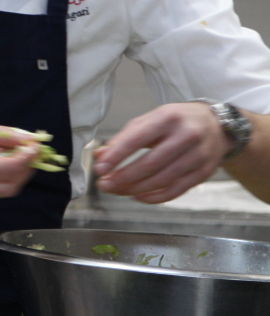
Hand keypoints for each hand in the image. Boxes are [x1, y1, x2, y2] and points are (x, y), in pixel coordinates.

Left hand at [95, 103, 228, 202]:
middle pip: (150, 164)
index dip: (116, 156)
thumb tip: (101, 156)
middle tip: (104, 184)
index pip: (136, 140)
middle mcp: (186, 136)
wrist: (217, 125)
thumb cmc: (176, 121)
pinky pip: (176, 190)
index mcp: (168, 118)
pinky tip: (138, 196)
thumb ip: (124, 137)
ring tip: (117, 190)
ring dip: (135, 189)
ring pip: (162, 180)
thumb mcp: (150, 120)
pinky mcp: (204, 172)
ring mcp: (198, 156)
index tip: (99, 169)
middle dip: (123, 177)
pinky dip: (154, 197)